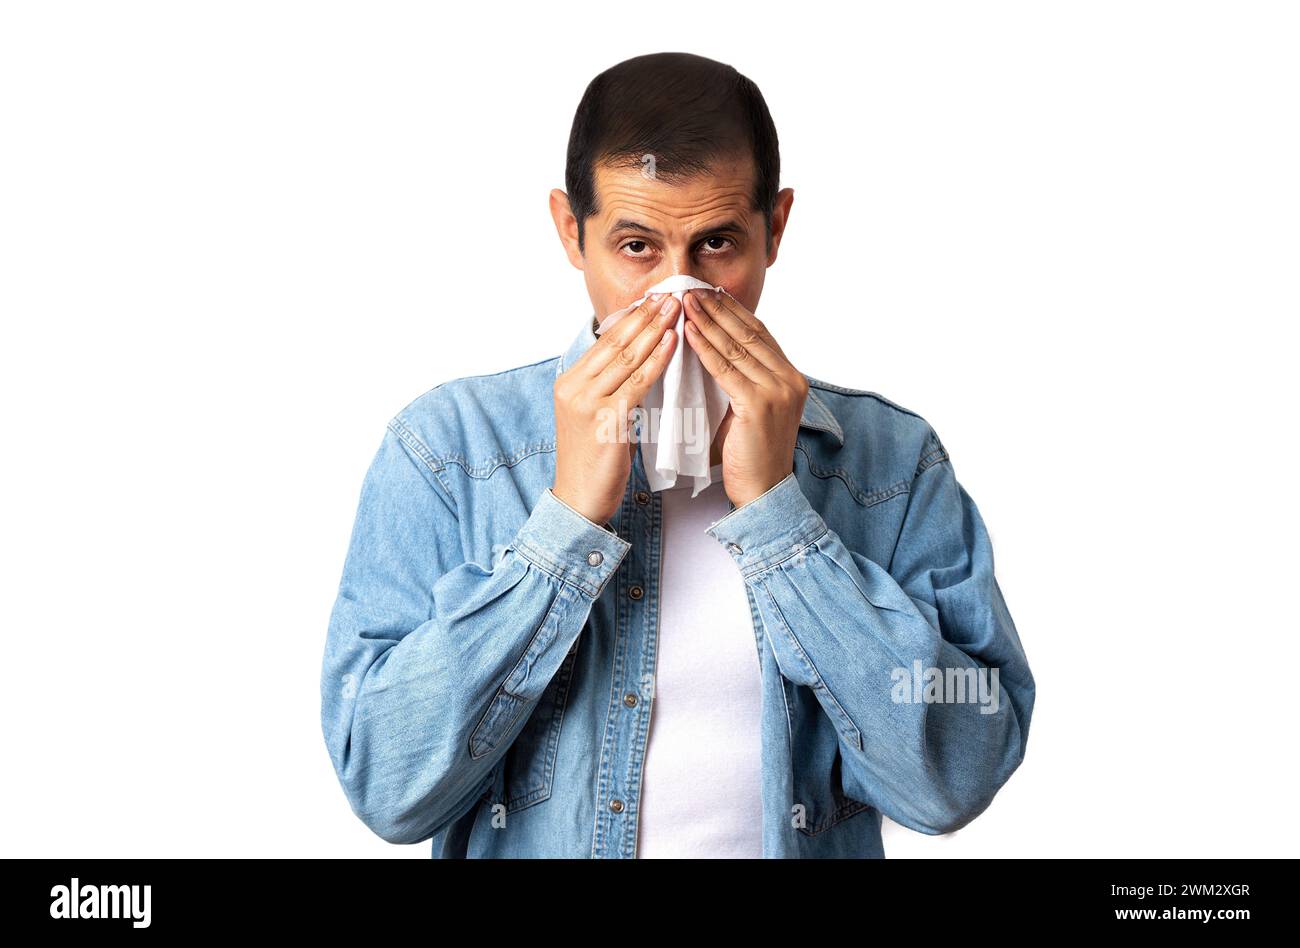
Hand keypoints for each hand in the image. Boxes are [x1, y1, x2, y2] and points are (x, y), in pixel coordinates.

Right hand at [552, 292, 679, 523]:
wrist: (579, 501)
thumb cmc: (594, 463)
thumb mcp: (597, 417)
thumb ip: (611, 389)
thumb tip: (639, 362)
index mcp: (569, 382)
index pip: (604, 341)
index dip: (631, 318)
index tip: (654, 299)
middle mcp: (573, 386)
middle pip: (614, 342)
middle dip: (644, 315)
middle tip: (670, 293)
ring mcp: (586, 402)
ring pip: (626, 357)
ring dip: (654, 329)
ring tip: (676, 308)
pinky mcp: (604, 420)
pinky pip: (636, 383)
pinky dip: (657, 359)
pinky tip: (674, 342)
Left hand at [682, 288, 807, 506]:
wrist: (763, 492)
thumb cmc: (750, 455)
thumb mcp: (749, 408)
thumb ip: (740, 380)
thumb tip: (713, 350)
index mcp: (791, 377)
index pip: (758, 333)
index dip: (732, 311)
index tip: (707, 293)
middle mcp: (790, 379)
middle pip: (748, 333)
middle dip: (718, 308)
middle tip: (691, 288)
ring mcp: (779, 390)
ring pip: (736, 347)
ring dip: (707, 321)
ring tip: (684, 302)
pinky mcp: (760, 404)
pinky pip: (726, 369)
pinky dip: (705, 348)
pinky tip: (688, 333)